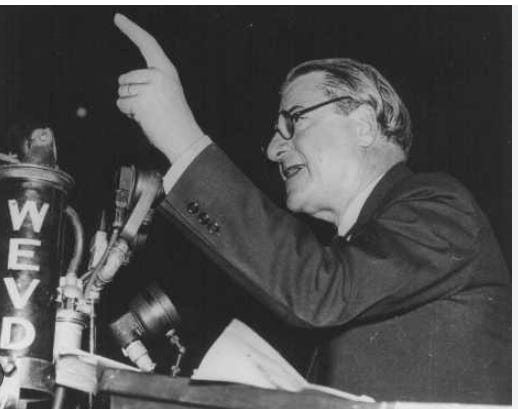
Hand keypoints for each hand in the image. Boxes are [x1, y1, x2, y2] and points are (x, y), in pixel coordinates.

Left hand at [114, 13, 203, 162]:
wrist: (184, 137)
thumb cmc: (175, 119)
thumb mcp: (167, 92)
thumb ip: (150, 82)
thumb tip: (123, 84)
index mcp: (167, 70)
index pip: (147, 44)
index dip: (131, 30)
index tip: (117, 18)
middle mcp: (158, 75)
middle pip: (125, 78)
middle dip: (130, 93)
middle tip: (150, 107)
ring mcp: (149, 87)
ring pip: (121, 92)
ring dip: (129, 105)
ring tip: (149, 113)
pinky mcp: (140, 101)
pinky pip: (121, 104)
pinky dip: (128, 113)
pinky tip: (144, 118)